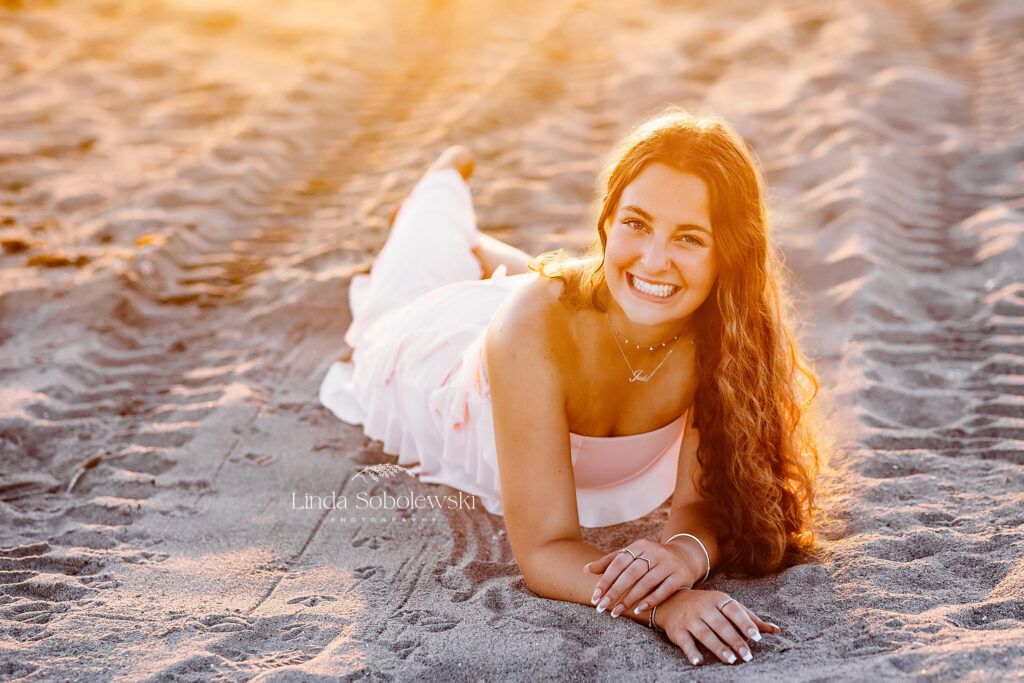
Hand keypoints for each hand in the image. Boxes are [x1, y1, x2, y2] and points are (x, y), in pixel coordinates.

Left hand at [584, 538, 700, 617]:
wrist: (686, 557)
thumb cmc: (652, 559)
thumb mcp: (633, 556)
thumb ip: (610, 562)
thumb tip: (586, 569)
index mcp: (640, 545)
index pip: (618, 563)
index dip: (605, 580)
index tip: (594, 597)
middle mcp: (654, 551)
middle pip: (630, 573)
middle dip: (614, 592)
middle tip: (601, 608)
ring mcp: (669, 563)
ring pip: (645, 583)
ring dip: (629, 599)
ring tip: (616, 612)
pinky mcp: (681, 575)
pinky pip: (663, 590)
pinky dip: (650, 600)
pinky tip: (638, 610)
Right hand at [656, 590, 779, 665]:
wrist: (670, 601)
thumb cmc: (706, 606)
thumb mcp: (726, 606)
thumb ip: (749, 618)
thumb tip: (776, 630)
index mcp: (718, 599)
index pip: (733, 610)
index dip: (744, 623)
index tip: (756, 637)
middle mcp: (703, 607)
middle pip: (721, 625)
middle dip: (734, 640)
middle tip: (747, 656)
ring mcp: (689, 618)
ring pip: (705, 634)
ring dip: (718, 647)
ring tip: (731, 660)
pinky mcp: (677, 630)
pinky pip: (685, 642)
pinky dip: (691, 652)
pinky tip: (699, 662)